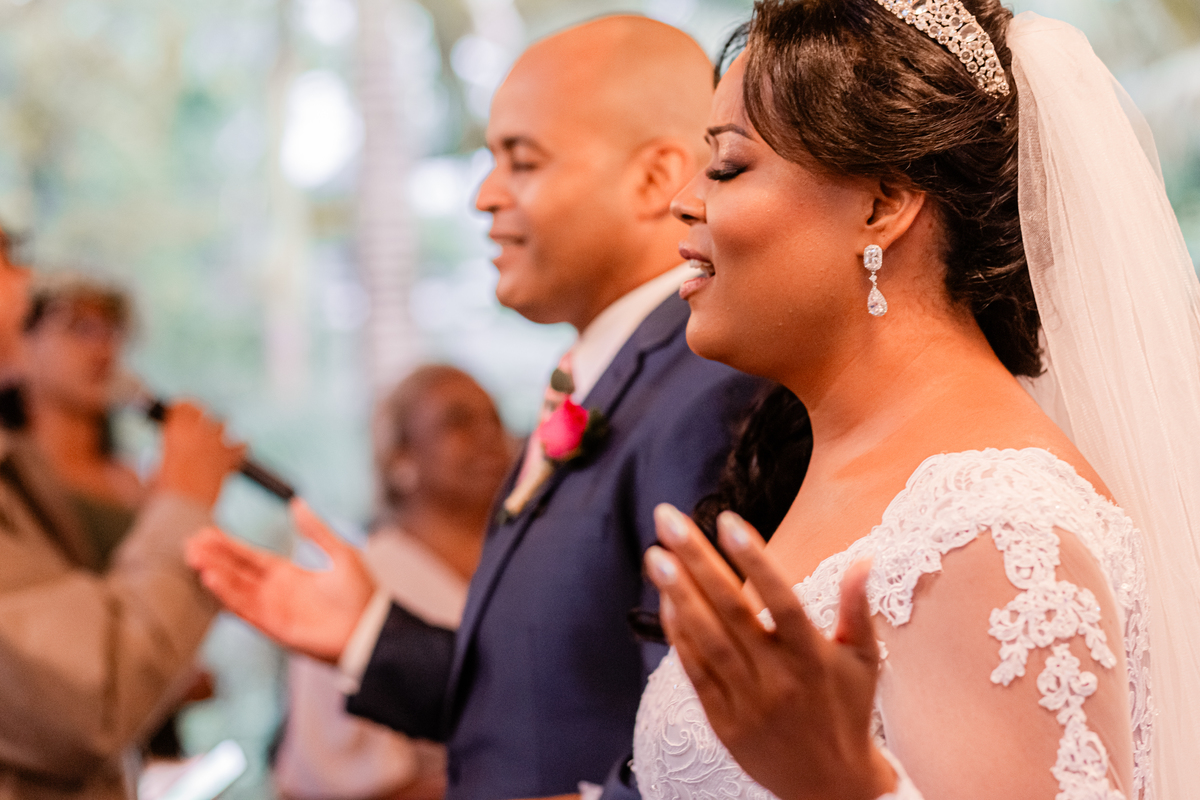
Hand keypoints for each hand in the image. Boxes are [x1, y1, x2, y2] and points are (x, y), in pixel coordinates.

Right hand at [156, 401, 244, 507]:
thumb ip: (166, 452)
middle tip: (197, 423)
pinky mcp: (229, 458)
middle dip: (199, 415)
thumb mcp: (157, 467)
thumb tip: (169, 450)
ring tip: (215, 436)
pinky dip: (240, 447)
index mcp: (174, 431)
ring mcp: (215, 444)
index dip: (183, 407)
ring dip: (218, 428)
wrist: (184, 507)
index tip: (182, 411)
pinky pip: (241, 445)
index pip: (183, 404)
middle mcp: (196, 432)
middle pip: (202, 410)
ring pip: (223, 423)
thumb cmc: (163, 492)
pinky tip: (239, 449)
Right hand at [185, 498, 376, 662]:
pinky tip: (212, 579)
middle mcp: (275, 591)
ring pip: (236, 588)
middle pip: (236, 571)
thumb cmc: (359, 592)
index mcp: (288, 574)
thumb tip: (297, 503)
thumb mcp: (339, 553)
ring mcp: (272, 609)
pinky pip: (245, 608)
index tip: (205, 533)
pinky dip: (228, 594)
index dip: (227, 546)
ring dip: (216, 573)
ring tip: (195, 557)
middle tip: (189, 543)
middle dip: (213, 558)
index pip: (249, 557)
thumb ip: (315, 530)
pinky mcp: (274, 626)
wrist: (369, 627)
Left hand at [644, 505, 895, 799]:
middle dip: (698, 560)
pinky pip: (695, 672)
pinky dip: (678, 635)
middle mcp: (779, 677)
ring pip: (706, 639)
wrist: (830, 788)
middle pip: (732, 610)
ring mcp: (748, 700)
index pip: (782, 599)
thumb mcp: (863, 661)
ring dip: (677, 593)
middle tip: (668, 520)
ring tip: (655, 555)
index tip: (727, 519)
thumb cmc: (847, 711)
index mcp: (813, 657)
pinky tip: (665, 600)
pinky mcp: (723, 721)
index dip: (755, 559)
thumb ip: (857, 609)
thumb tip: (864, 560)